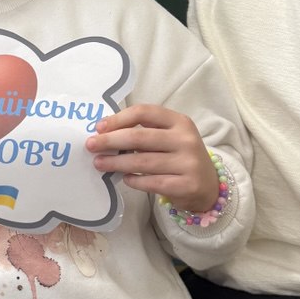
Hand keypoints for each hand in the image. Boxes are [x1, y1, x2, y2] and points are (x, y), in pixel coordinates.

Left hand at [86, 104, 219, 211]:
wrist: (208, 186)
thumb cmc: (180, 157)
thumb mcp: (169, 137)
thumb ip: (144, 131)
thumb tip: (105, 132)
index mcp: (179, 122)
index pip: (144, 112)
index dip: (119, 118)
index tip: (99, 127)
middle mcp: (186, 140)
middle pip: (140, 137)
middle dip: (110, 141)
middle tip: (90, 146)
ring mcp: (188, 163)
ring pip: (142, 162)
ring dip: (116, 163)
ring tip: (99, 163)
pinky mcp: (186, 185)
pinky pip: (152, 182)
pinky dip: (134, 180)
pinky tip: (125, 178)